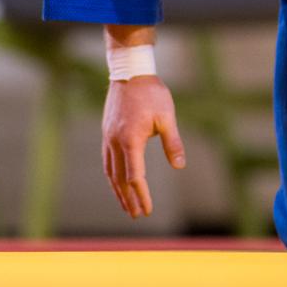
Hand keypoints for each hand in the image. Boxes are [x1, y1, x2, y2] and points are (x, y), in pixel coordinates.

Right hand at [100, 75, 184, 217]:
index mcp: (130, 140)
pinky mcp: (106, 132)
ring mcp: (108, 137)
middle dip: (128, 199)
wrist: (130, 72)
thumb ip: (172, 142)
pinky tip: (117, 182)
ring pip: (110, 171)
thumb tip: (179, 166)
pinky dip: (112, 175)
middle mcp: (115, 142)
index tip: (147, 210)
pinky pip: (107, 160)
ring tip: (125, 205)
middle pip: (119, 179)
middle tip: (136, 215)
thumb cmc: (152, 93)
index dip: (141, 195)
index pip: (135, 177)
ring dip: (118, 190)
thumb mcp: (167, 117)